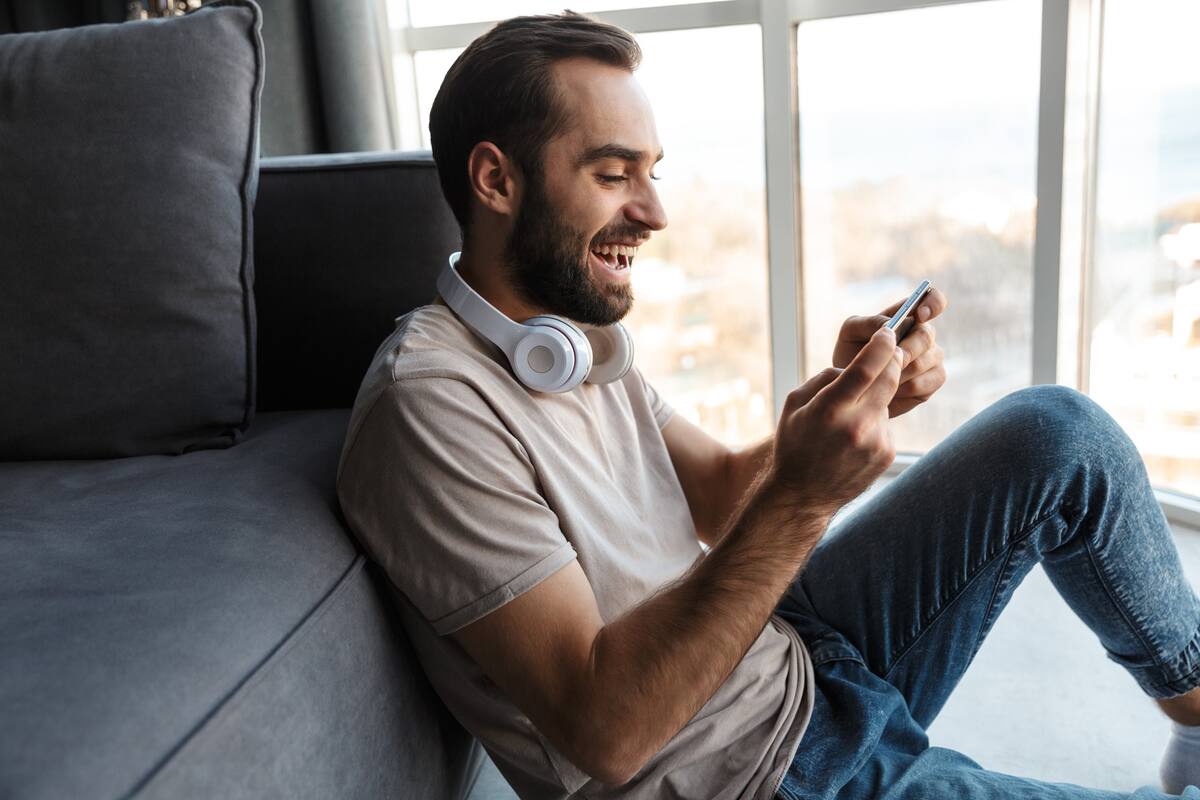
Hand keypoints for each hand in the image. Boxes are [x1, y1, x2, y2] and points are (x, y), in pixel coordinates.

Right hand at [769, 326, 902, 515]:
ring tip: (851, 417)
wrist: (803, 494)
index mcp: (829, 409)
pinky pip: (885, 424)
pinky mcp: (886, 454)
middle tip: (890, 351)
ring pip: (886, 401)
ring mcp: (875, 441)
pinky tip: (855, 438)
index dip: (881, 344)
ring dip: (876, 398)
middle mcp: (856, 425)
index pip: (866, 367)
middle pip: (889, 378)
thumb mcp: (794, 405)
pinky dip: (874, 422)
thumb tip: (854, 367)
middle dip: (892, 360)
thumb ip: (824, 379)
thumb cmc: (794, 444)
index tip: (887, 332)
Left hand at [831, 287, 948, 417]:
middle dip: (904, 348)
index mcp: (908, 315)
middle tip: (886, 360)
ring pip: (923, 362)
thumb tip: (890, 325)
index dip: (932, 304)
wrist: (851, 387)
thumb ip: (869, 322)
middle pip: (926, 335)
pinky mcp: (934, 379)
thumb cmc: (851, 353)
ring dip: (898, 372)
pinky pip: (925, 383)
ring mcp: (933, 356)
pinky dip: (902, 388)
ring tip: (878, 378)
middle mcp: (924, 333)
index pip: (933, 299)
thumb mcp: (851, 331)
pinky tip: (888, 391)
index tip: (920, 316)